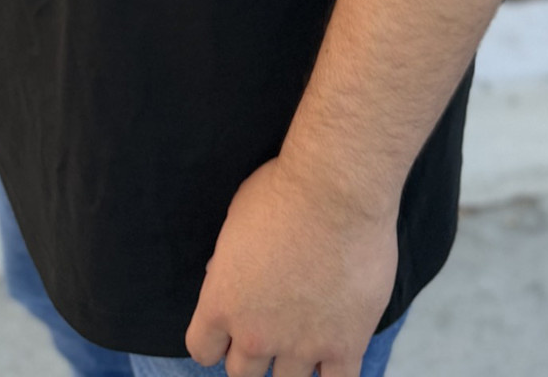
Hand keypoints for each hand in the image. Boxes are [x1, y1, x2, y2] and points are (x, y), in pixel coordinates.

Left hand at [185, 155, 398, 376]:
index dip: (216, 340)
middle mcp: (255, 334)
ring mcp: (301, 345)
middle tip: (271, 327)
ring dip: (291, 364)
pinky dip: (334, 374)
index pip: (202, 349)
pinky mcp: (345, 345)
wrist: (337, 189)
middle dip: (253, 354)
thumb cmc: (283, 191)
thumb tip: (224, 276)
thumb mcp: (236, 219)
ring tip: (305, 337)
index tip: (229, 327)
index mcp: (221, 302)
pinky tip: (336, 355)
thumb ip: (228, 261)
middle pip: (242, 374)